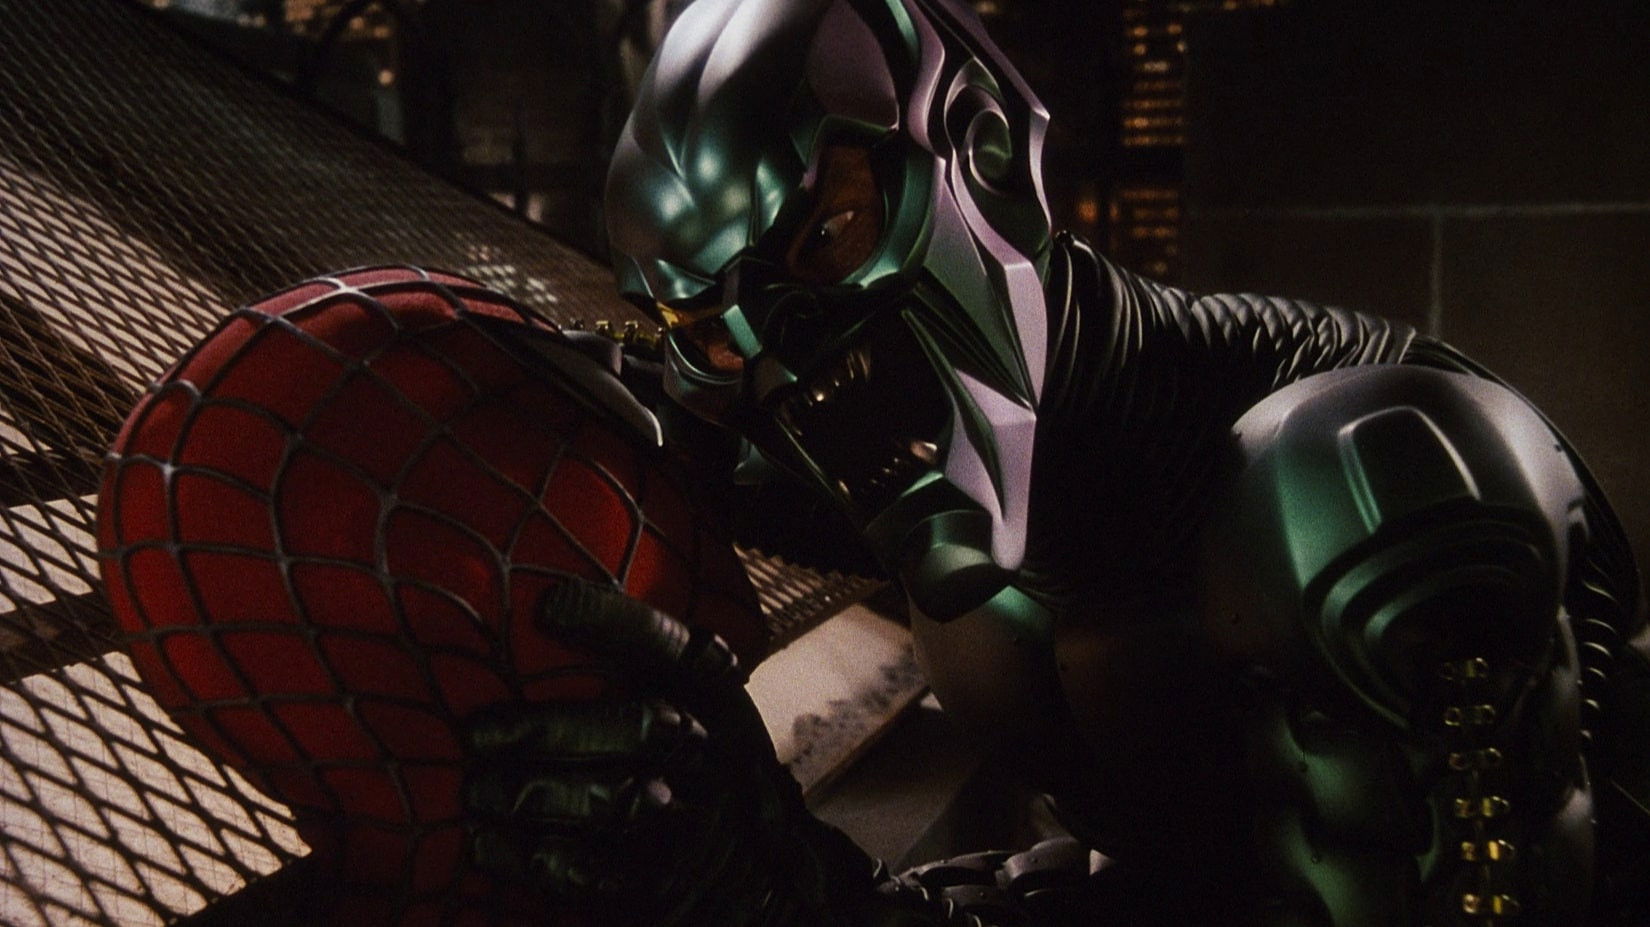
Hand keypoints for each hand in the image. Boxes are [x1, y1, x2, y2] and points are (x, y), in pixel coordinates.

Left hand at [462, 578, 871, 925]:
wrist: (772, 872)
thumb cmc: (712, 767)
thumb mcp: (699, 700)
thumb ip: (639, 652)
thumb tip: (547, 606)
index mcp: (715, 695)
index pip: (666, 644)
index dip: (610, 622)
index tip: (548, 606)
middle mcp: (711, 751)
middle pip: (630, 728)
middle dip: (545, 730)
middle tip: (476, 732)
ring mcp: (693, 820)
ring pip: (604, 799)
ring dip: (526, 793)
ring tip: (471, 788)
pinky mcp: (663, 884)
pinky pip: (588, 870)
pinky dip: (529, 858)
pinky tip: (485, 846)